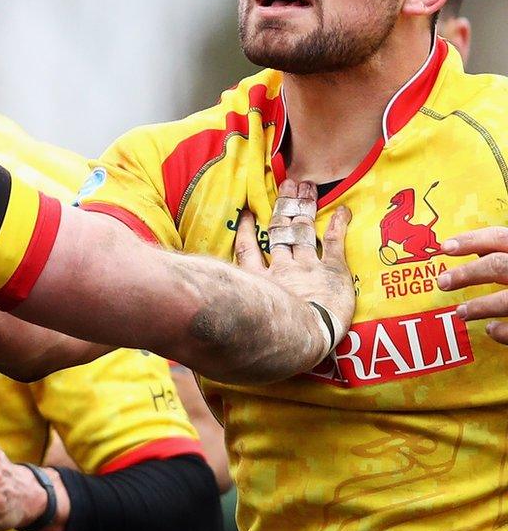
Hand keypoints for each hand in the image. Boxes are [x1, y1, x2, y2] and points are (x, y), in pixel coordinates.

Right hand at [233, 179, 353, 357]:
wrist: (298, 338)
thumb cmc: (266, 344)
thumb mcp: (235, 333)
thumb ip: (217, 330)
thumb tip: (188, 346)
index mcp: (257, 282)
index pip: (249, 250)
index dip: (248, 231)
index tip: (248, 213)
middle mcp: (281, 269)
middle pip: (279, 233)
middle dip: (282, 208)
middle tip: (285, 184)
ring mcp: (306, 267)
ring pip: (302, 232)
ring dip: (304, 209)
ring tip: (306, 187)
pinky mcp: (333, 270)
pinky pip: (335, 243)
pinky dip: (339, 226)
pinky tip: (344, 210)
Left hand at [439, 227, 507, 342]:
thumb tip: (478, 251)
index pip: (501, 237)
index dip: (471, 240)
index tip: (445, 248)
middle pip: (498, 266)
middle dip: (467, 274)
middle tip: (443, 282)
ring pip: (506, 301)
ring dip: (480, 307)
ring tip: (462, 312)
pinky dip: (503, 331)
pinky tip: (492, 330)